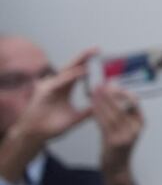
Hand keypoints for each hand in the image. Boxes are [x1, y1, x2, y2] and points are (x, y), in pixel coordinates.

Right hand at [0, 49, 95, 181]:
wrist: (36, 135)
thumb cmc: (52, 126)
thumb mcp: (75, 118)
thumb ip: (87, 112)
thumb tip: (102, 107)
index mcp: (65, 88)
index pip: (78, 73)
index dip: (88, 65)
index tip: (102, 58)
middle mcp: (58, 85)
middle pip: (72, 67)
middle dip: (84, 57)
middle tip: (97, 49)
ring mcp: (50, 86)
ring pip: (67, 71)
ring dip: (79, 62)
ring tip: (91, 54)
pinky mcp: (45, 91)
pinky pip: (61, 81)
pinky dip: (72, 75)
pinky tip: (83, 71)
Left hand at [90, 82, 144, 184]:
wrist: (117, 168)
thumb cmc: (118, 147)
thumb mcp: (125, 129)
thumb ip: (122, 115)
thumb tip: (112, 97)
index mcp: (140, 123)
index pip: (134, 102)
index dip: (123, 92)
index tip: (112, 85)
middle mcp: (135, 128)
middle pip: (121, 106)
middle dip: (110, 94)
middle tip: (100, 85)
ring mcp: (125, 135)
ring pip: (112, 113)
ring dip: (102, 101)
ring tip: (94, 92)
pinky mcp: (113, 141)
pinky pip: (104, 123)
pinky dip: (97, 112)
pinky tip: (92, 105)